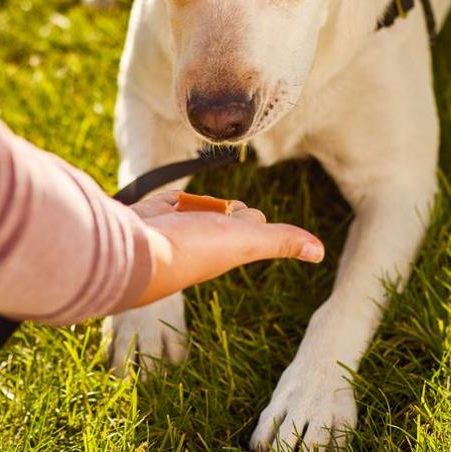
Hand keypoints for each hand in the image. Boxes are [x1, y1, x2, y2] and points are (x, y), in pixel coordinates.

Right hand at [124, 190, 324, 307]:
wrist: (130, 250)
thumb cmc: (189, 249)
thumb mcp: (244, 242)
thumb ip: (280, 241)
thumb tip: (319, 251)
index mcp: (227, 247)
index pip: (251, 224)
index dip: (251, 218)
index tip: (250, 219)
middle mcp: (203, 240)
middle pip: (225, 211)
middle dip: (224, 208)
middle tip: (219, 215)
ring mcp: (175, 229)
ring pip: (198, 205)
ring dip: (196, 202)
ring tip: (187, 213)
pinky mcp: (151, 218)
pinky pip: (168, 201)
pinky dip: (170, 199)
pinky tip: (167, 205)